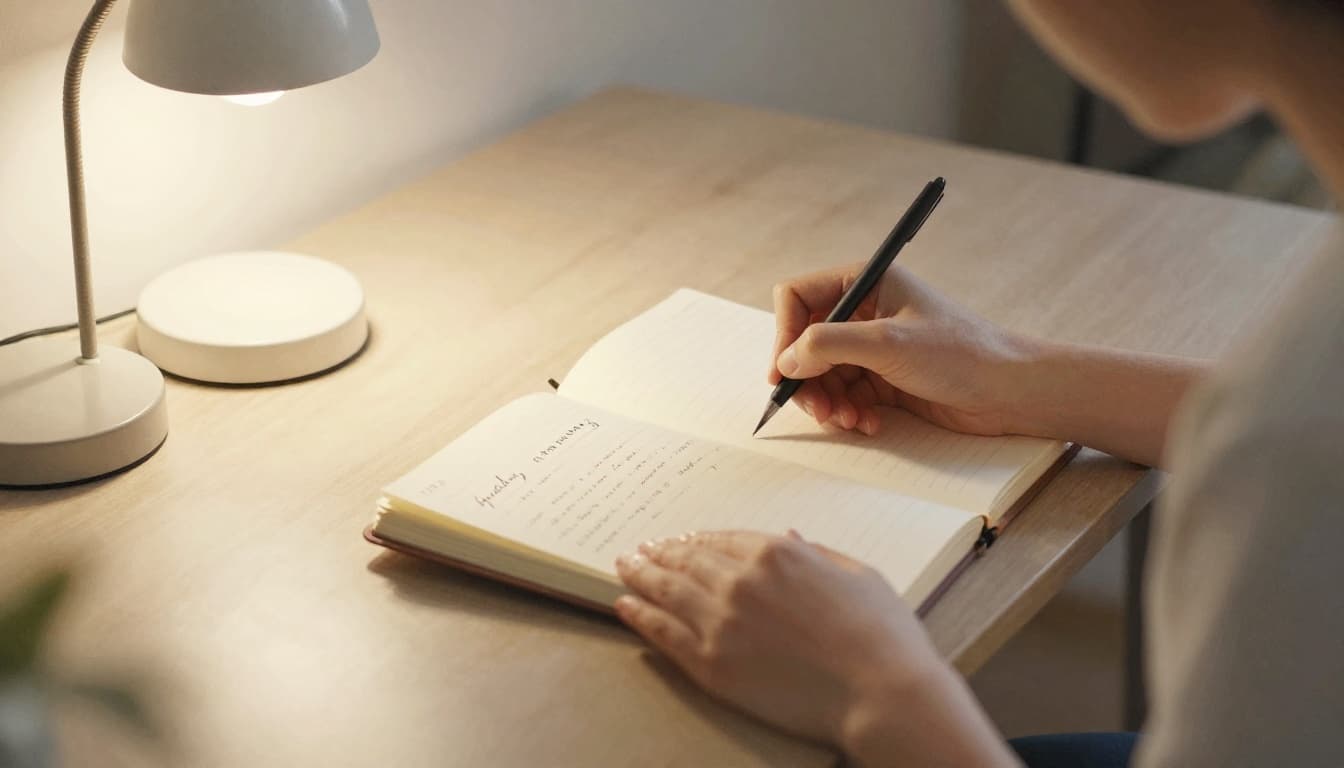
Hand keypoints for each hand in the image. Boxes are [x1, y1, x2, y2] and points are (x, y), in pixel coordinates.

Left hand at [614, 531, 1016, 765]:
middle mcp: (742, 580)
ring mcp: (723, 621)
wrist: (882, 692)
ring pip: (667, 591)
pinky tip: (625, 606)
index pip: (722, 539)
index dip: (696, 540)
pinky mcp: (712, 663)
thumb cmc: (884, 635)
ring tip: (624, 567)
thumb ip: (818, 554)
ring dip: (640, 576)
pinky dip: (640, 616)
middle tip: (639, 550)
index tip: (679, 541)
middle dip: (660, 553)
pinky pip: (664, 633)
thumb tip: (791, 538)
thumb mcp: (858, 573)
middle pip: (688, 560)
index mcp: (778, 553)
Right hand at [770, 264, 1032, 436]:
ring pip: (823, 374)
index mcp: (866, 281)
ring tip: (848, 421)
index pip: (798, 297)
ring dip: (828, 402)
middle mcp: (865, 310)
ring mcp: (874, 346)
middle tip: (818, 410)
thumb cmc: (961, 353)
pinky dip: (849, 412)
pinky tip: (868, 424)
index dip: (784, 334)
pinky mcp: (884, 377)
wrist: (1010, 391)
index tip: (783, 373)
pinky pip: (845, 395)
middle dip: (808, 379)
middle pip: (806, 342)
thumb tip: (787, 359)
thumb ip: (829, 344)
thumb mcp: (889, 343)